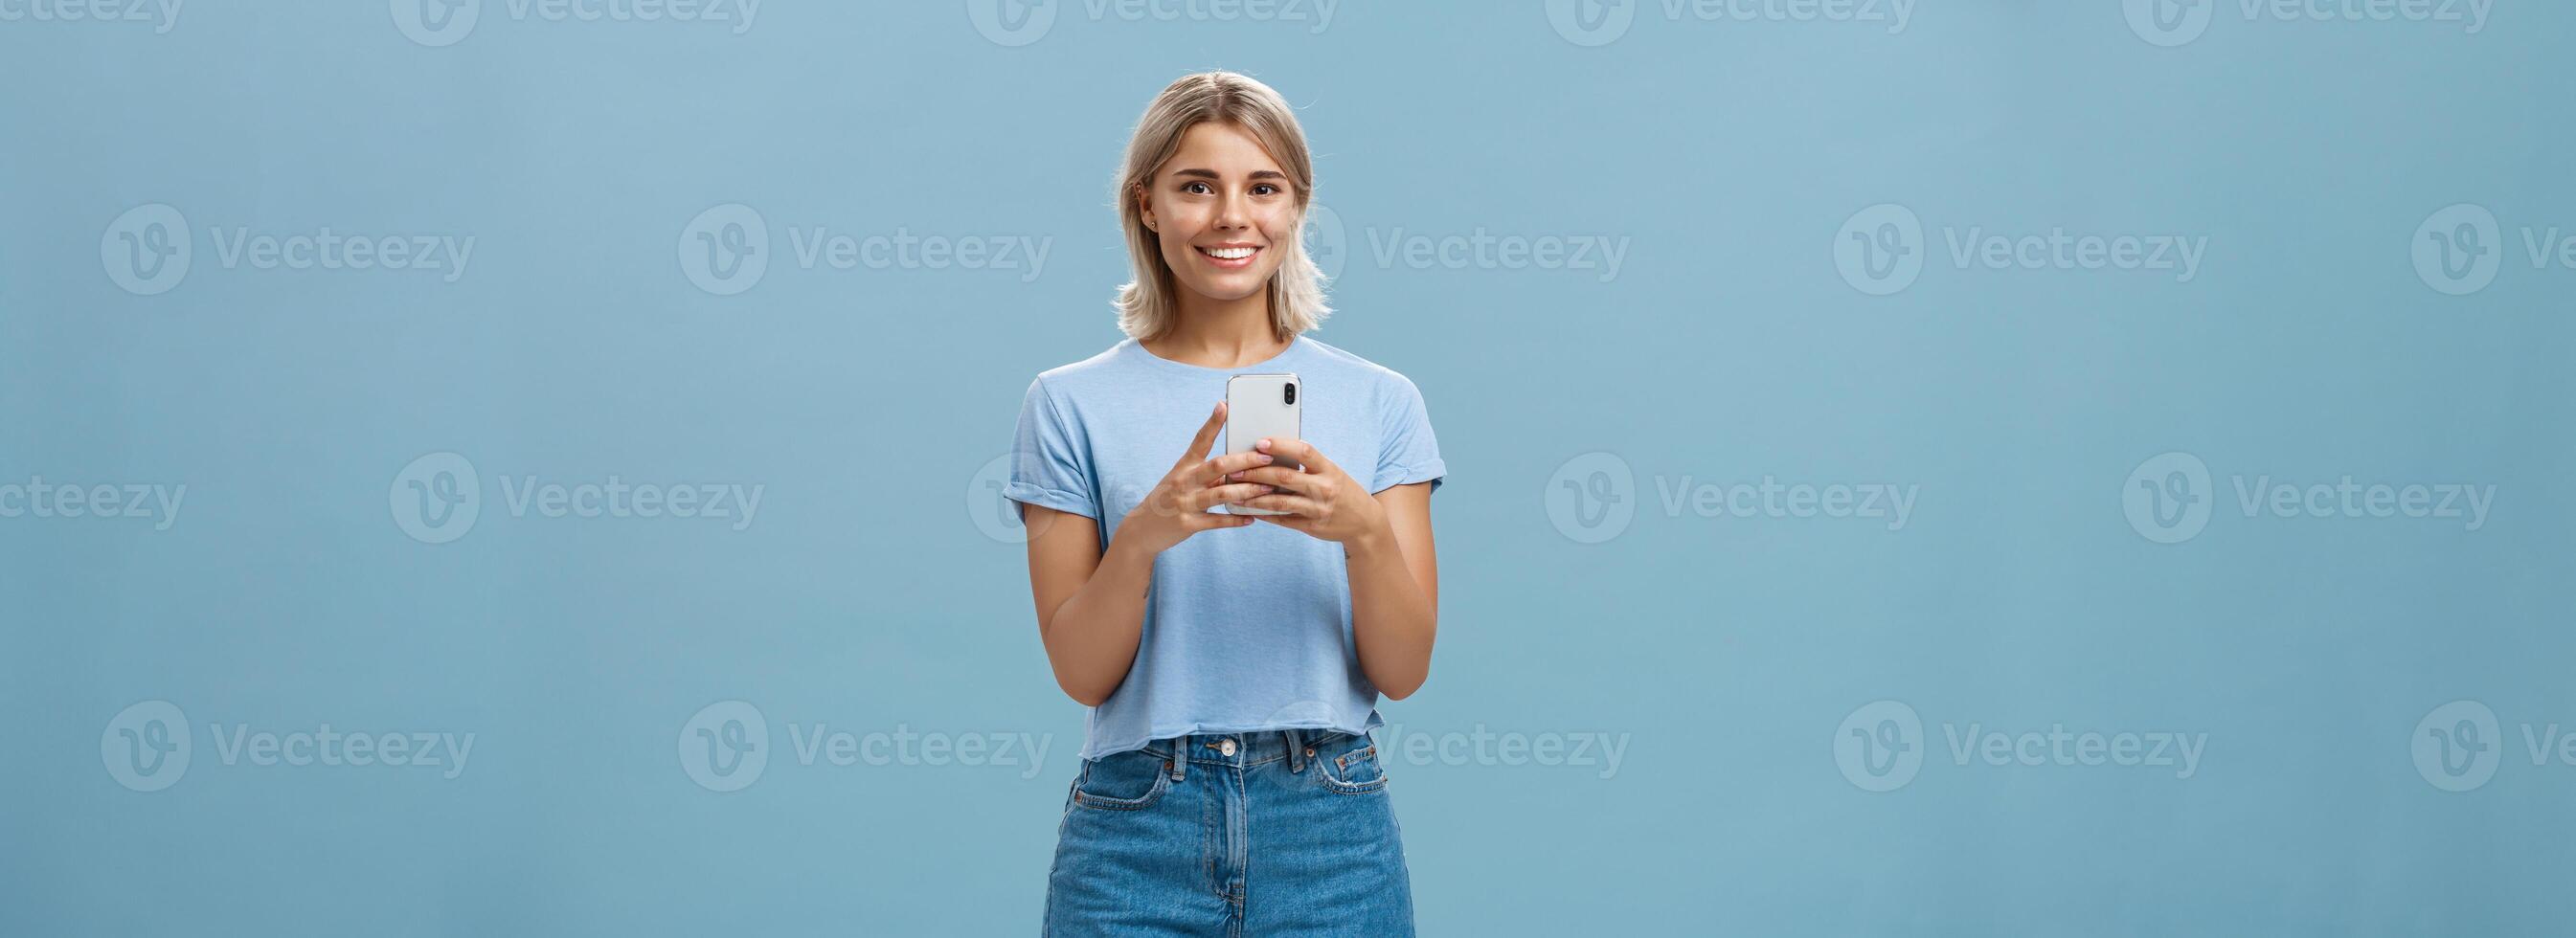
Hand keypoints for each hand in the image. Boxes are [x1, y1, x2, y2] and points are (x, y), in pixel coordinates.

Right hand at [1116, 401, 1276, 555]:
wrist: (1143, 528)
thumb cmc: (1169, 499)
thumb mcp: (1183, 481)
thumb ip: (1209, 474)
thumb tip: (1240, 466)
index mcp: (1184, 466)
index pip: (1200, 440)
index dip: (1213, 423)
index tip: (1224, 406)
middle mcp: (1184, 481)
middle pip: (1218, 466)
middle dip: (1245, 461)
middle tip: (1267, 458)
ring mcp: (1185, 502)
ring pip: (1222, 494)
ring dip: (1247, 491)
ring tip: (1267, 489)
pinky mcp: (1188, 523)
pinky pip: (1217, 521)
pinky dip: (1236, 519)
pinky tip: (1251, 518)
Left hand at [1227, 438, 1389, 545]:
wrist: (1365, 523)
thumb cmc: (1343, 491)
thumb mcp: (1332, 472)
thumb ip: (1308, 465)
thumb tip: (1273, 453)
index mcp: (1329, 469)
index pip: (1304, 451)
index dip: (1281, 445)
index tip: (1260, 442)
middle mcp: (1325, 488)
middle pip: (1285, 477)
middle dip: (1256, 473)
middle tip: (1234, 470)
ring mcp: (1318, 509)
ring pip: (1280, 501)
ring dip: (1254, 497)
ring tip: (1235, 492)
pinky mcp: (1312, 526)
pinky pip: (1283, 519)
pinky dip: (1264, 514)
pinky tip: (1250, 509)